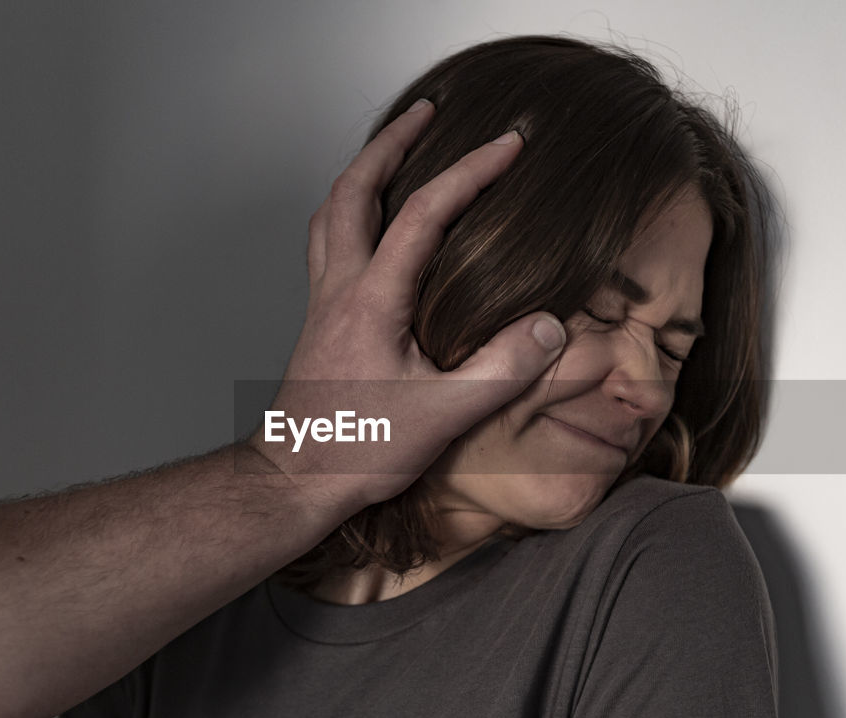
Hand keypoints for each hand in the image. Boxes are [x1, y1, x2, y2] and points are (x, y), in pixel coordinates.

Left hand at [246, 99, 564, 515]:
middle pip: (355, 188)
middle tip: (427, 112)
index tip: (508, 145)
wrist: (295, 477)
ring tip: (392, 149)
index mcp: (373, 300)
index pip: (426, 213)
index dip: (471, 172)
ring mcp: (322, 301)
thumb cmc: (359, 449)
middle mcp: (340, 288)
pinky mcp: (317, 320)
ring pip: (330, 211)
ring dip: (362, 170)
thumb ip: (501, 369)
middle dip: (395, 142)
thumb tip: (549, 328)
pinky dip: (344, 212)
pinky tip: (364, 223)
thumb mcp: (444, 415)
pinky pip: (325, 242)